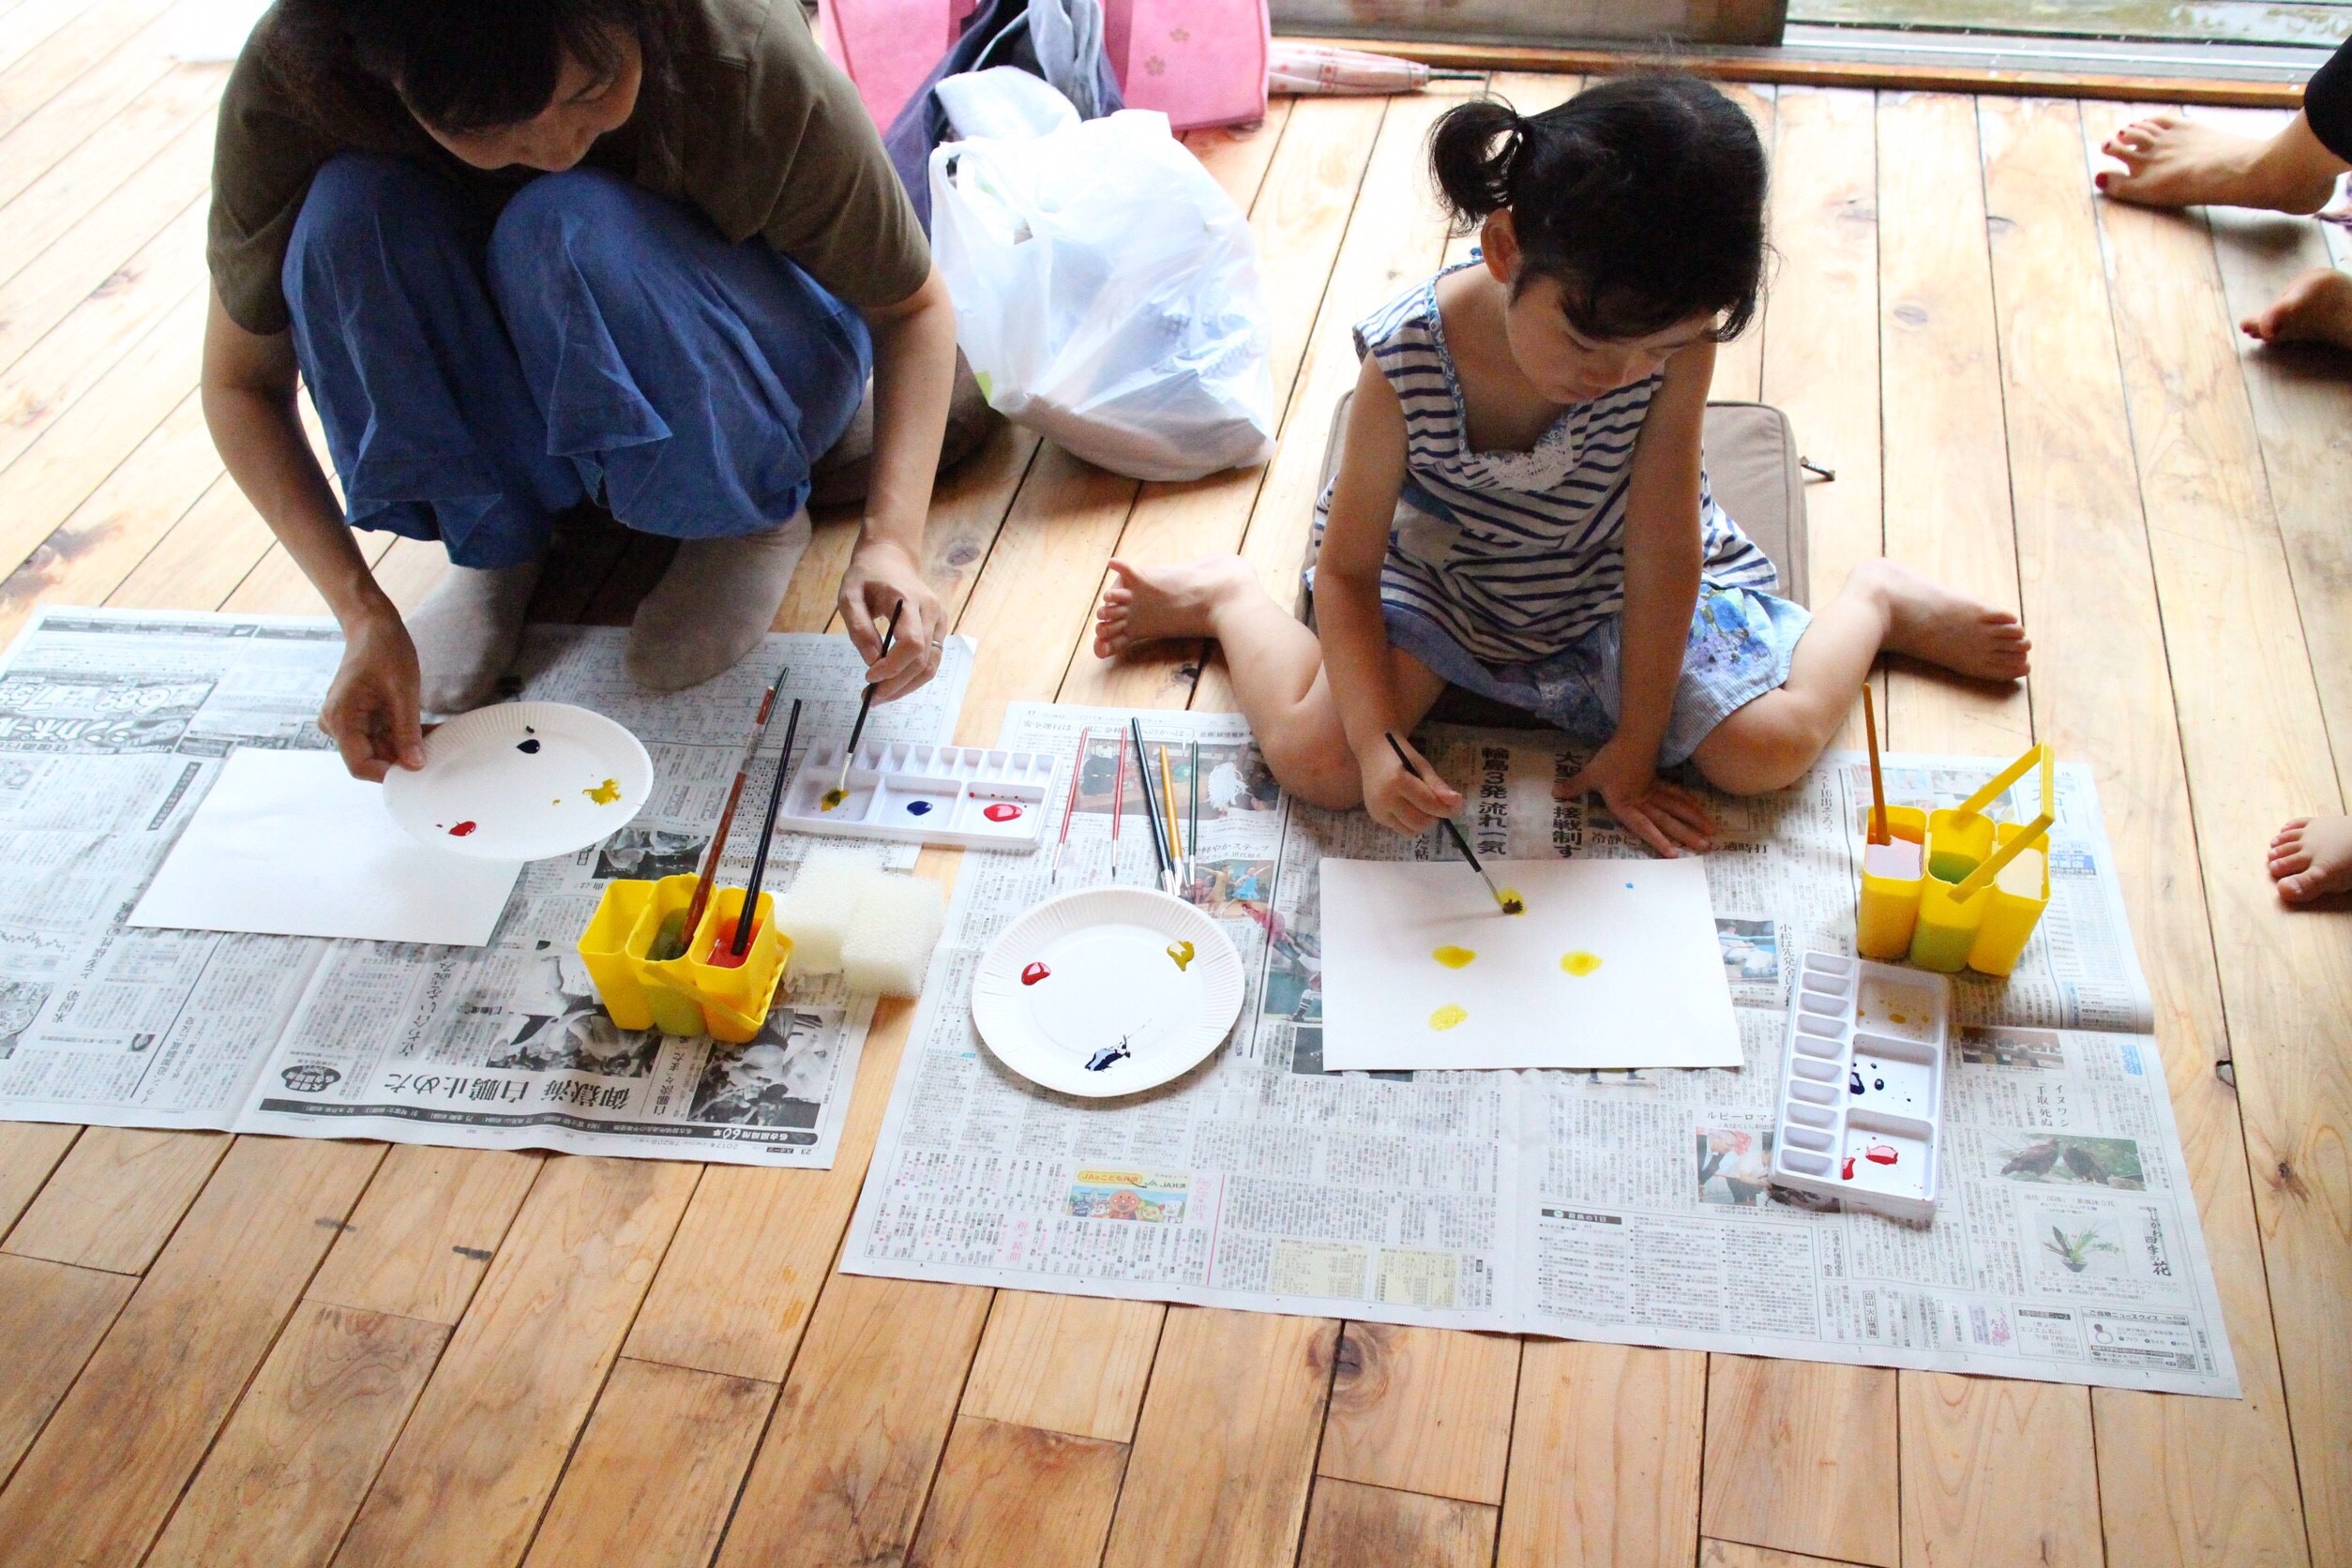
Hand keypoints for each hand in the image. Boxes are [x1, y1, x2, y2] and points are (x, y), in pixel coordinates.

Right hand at [320, 605, 423, 780]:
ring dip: (407, 746)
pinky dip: (404, 735)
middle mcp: (338, 724)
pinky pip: (383, 735)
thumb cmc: (384, 650)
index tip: (419, 771)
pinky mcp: (361, 717)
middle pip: (371, 758)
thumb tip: (415, 764)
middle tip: (436, 753)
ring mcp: (349, 721)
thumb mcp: (403, 692)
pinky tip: (428, 731)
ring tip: (436, 738)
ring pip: (380, 748)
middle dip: (403, 758)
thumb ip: (407, 730)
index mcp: (341, 719)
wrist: (373, 625)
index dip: (389, 773)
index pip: (360, 765)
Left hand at [838, 535, 943, 701]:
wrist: (890, 558)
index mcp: (908, 599)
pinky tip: (895, 683)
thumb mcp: (849, 596)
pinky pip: (932, 661)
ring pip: (931, 666)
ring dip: (907, 687)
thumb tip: (871, 662)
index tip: (868, 677)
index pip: (911, 642)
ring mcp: (940, 620)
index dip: (892, 666)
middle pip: (922, 660)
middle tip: (870, 697)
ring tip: (881, 696)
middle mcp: (931, 611)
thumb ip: (859, 628)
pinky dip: (914, 678)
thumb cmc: (866, 576)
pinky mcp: (940, 628)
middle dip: (896, 684)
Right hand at [1359, 732, 1463, 837]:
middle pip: (1420, 821)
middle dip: (1435, 817)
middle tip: (1441, 806)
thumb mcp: (1421, 764)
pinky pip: (1401, 829)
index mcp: (1397, 781)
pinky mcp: (1375, 817)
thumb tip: (1456, 801)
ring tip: (1425, 806)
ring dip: (1424, 822)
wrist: (1371, 751)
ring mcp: (1377, 810)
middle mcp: (1384, 799)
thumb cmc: (1399, 752)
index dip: (1446, 808)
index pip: (1428, 803)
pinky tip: (1412, 808)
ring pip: (1411, 830)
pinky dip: (1412, 823)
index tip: (1458, 805)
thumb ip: (1437, 785)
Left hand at [1554, 737, 1716, 856]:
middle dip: (1687, 835)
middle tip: (1706, 848)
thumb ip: (1575, 786)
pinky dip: (1688, 803)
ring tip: (1712, 833)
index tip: (1674, 854)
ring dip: (1694, 821)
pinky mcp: (1657, 782)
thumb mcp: (1590, 774)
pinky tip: (1700, 810)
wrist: (1633, 736)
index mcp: (1626, 804)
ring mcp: (1653, 792)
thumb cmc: (1611, 758)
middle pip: (1668, 820)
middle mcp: (1643, 801)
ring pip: (1677, 809)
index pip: (1643, 826)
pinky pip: (1676, 795)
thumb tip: (1555, 793)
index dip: (1658, 840)